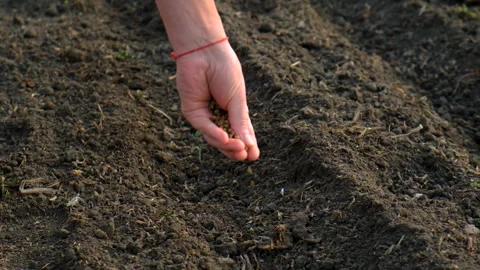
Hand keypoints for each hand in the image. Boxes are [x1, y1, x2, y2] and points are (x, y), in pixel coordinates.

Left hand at [175, 41, 259, 160]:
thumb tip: (249, 144)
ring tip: (239, 147)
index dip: (247, 145)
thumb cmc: (225, 70)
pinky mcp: (192, 112)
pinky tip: (225, 138)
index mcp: (233, 111)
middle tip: (245, 155)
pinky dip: (214, 134)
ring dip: (227, 144)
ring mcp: (205, 115)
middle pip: (227, 140)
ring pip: (215, 138)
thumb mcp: (238, 99)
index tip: (255, 156)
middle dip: (236, 149)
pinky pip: (204, 128)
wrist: (206, 53)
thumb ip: (240, 121)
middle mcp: (218, 115)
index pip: (240, 133)